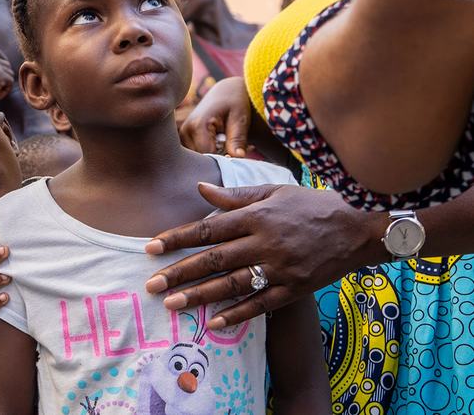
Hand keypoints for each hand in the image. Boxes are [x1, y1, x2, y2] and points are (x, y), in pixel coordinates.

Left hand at [143, 183, 384, 328]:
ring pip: (232, 284)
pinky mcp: (294, 288)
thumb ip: (235, 196)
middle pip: (214, 260)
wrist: (359, 230)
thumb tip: (199, 188)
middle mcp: (265, 243)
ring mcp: (280, 268)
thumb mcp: (274, 192)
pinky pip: (261, 304)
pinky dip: (237, 314)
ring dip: (199, 295)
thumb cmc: (313, 206)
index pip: (208, 228)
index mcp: (257, 217)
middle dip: (179, 272)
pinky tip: (213, 322)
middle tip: (152, 284)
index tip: (151, 247)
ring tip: (172, 303)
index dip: (177, 238)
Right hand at [179, 76, 250, 156]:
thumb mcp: (240, 118)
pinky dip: (207, 151)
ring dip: (213, 154)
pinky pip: (196, 153)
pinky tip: (216, 142)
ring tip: (223, 141)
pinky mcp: (183, 137)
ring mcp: (182, 135)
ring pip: (198, 157)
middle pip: (202, 157)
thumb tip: (239, 157)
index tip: (235, 150)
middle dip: (218, 156)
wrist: (224, 92)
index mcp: (197, 125)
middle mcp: (185, 131)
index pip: (209, 154)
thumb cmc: (234, 102)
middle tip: (231, 145)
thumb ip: (238, 139)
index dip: (224, 157)